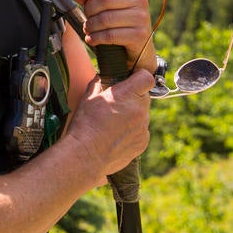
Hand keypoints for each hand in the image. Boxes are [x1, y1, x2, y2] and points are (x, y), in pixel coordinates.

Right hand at [65, 68, 153, 184]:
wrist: (87, 155)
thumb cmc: (85, 125)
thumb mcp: (87, 98)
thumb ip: (97, 85)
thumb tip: (99, 78)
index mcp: (127, 95)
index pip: (146, 78)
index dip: (140, 77)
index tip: (132, 79)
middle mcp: (140, 110)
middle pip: (144, 97)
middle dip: (132, 98)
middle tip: (115, 105)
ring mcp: (143, 128)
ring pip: (142, 115)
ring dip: (132, 116)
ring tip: (112, 124)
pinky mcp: (143, 143)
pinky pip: (141, 132)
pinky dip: (131, 131)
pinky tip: (115, 136)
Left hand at [66, 0, 154, 69]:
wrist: (135, 46)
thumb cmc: (114, 19)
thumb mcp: (98, 4)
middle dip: (89, 10)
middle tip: (88, 17)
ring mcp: (141, 15)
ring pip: (106, 18)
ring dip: (91, 26)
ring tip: (89, 28)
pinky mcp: (140, 34)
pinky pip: (110, 34)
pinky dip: (96, 38)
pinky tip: (92, 38)